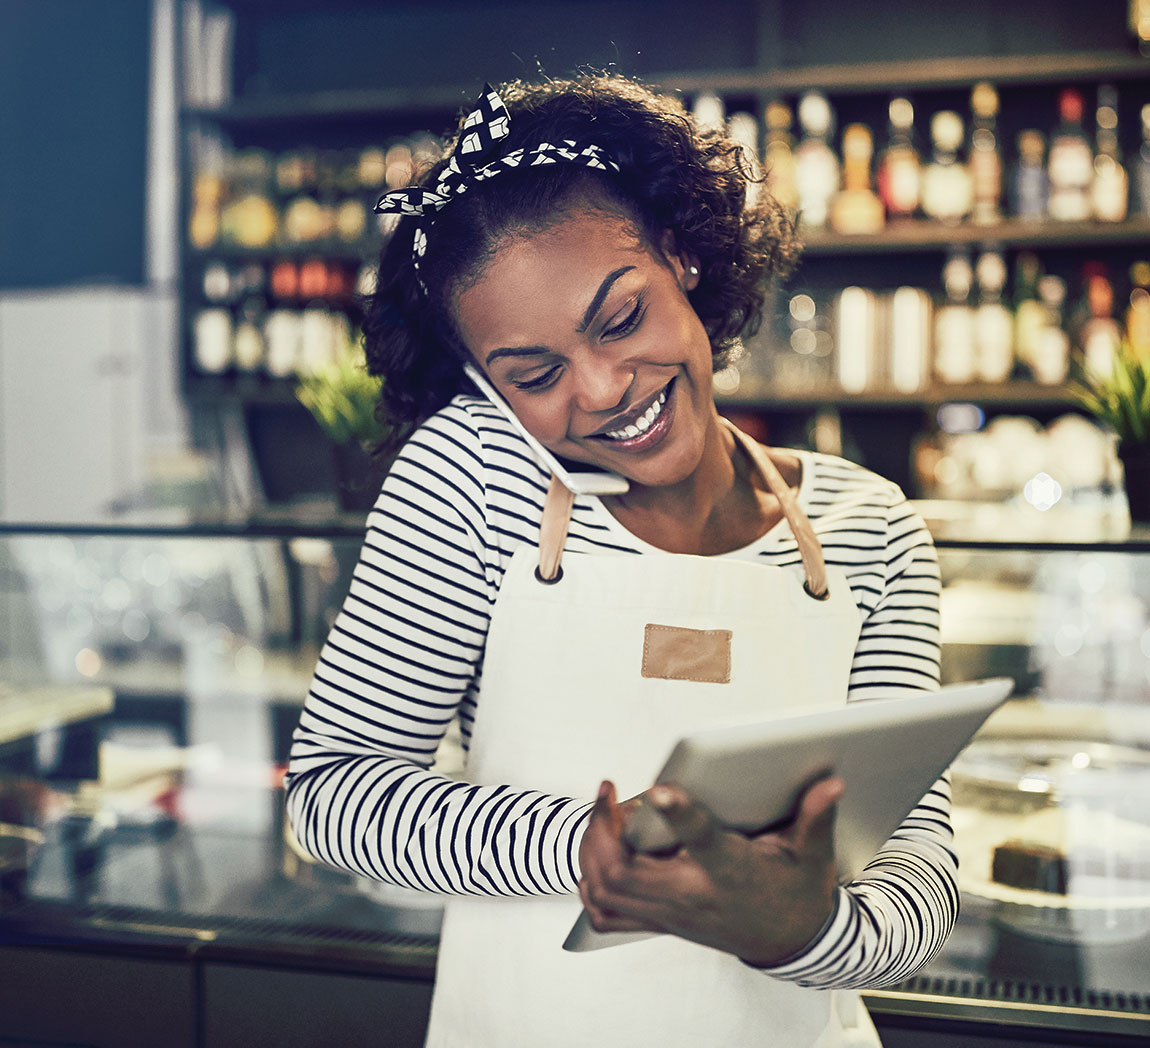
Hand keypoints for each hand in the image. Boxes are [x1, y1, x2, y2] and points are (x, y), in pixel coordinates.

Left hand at [577, 776, 843, 965]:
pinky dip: (592, 882)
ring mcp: (672, 914)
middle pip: (626, 871)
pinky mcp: (661, 922)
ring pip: (608, 889)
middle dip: (603, 829)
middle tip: (609, 792)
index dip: (679, 814)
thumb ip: (815, 818)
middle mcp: (693, 897)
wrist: (792, 943)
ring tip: (603, 813)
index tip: (658, 788)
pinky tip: (599, 852)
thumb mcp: (814, 856)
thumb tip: (831, 784)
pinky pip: (608, 912)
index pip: (701, 842)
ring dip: (593, 849)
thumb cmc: (797, 894)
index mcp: (732, 873)